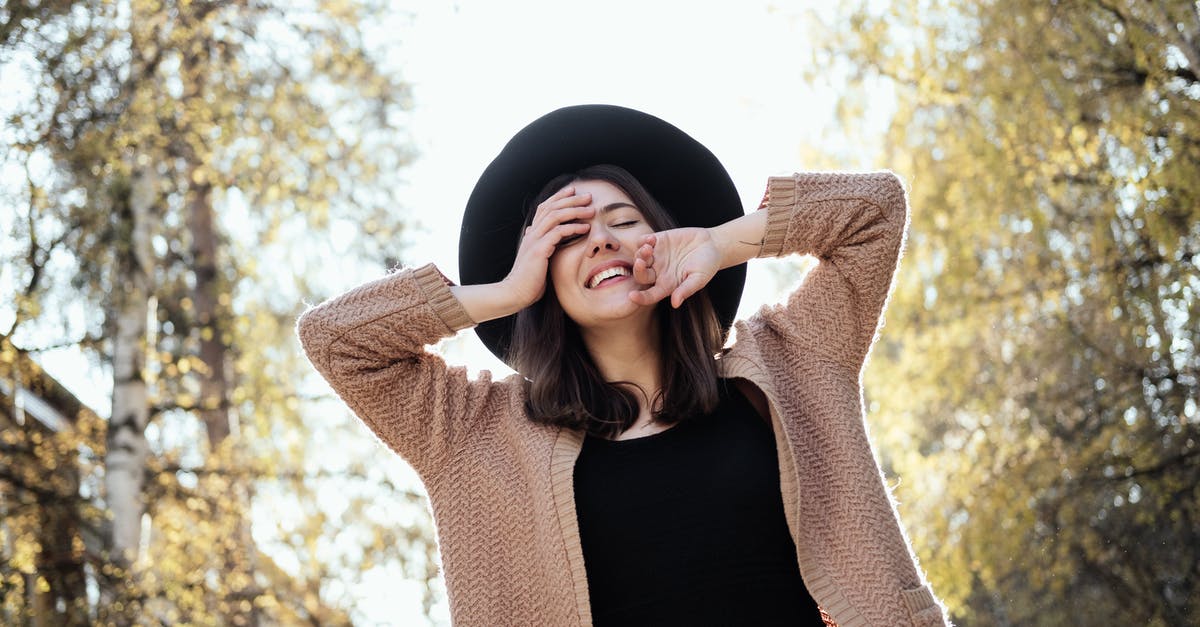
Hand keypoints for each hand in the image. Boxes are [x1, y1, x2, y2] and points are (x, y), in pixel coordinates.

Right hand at [501, 186, 593, 307]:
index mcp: (532, 234)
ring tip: (591, 210)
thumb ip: (540, 246)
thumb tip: (537, 236)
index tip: (573, 191)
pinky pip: (557, 233)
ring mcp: (534, 240)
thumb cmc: (529, 280)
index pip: (544, 208)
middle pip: (551, 207)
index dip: (558, 197)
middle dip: (571, 199)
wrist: (515, 293)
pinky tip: (586, 228)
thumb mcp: (536, 259)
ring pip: (555, 216)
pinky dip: (573, 228)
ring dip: (575, 210)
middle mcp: (532, 233)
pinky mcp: (539, 250)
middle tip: (588, 196)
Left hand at [628, 227, 720, 308]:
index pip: (650, 295)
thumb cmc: (707, 266)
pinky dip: (643, 240)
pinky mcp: (657, 241)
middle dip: (638, 270)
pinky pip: (642, 241)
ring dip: (640, 254)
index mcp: (666, 285)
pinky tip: (652, 239)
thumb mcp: (699, 279)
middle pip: (640, 275)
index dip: (640, 298)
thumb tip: (675, 303)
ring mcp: (656, 256)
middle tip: (641, 262)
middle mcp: (658, 272)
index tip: (632, 297)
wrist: (711, 245)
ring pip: (639, 257)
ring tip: (649, 247)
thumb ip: (686, 290)